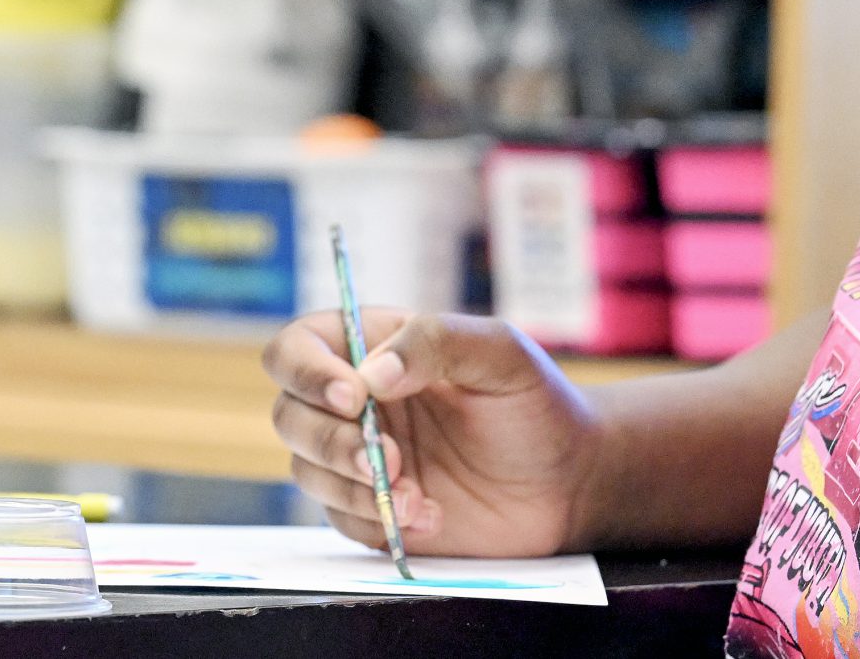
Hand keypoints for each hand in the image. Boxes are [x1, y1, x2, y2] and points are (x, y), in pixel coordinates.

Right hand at [263, 309, 602, 558]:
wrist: (569, 483)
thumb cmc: (536, 405)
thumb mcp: (500, 354)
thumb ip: (435, 342)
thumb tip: (371, 373)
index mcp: (373, 346)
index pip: (299, 347)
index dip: (307, 370)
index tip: (352, 396)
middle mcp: (356, 401)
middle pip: (289, 413)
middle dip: (329, 439)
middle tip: (385, 457)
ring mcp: (359, 458)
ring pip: (305, 468)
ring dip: (351, 485)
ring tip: (418, 494)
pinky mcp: (372, 511)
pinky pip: (340, 517)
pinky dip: (377, 519)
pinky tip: (431, 515)